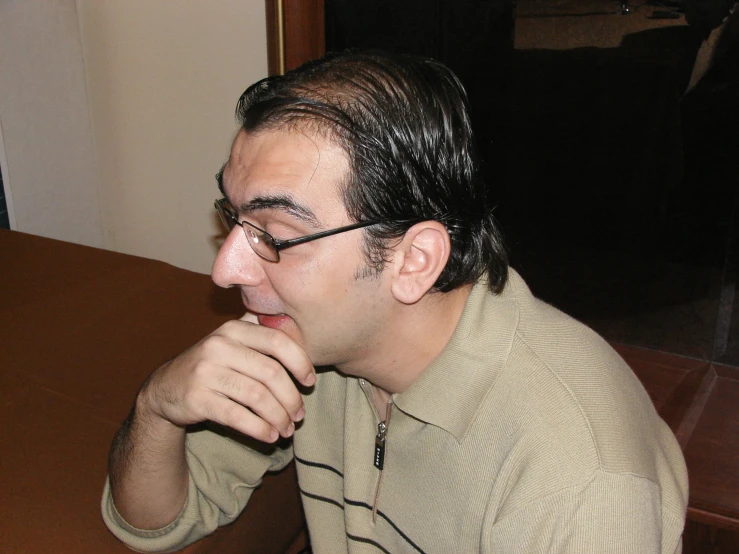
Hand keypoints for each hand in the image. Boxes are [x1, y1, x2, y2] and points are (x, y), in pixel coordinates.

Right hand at [138, 313, 314, 442]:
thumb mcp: (230, 341)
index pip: (277, 341)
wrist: (165, 387)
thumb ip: (259, 332)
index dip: (300, 362)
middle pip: (271, 373)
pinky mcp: (197, 399)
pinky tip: (269, 436)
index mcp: (234, 329)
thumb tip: (301, 329)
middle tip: (299, 414)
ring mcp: (206, 372)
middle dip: (291, 398)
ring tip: (287, 429)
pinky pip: (238, 416)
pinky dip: (259, 429)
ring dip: (278, 417)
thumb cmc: (211, 364)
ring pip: (257, 397)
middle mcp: (219, 346)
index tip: (310, 381)